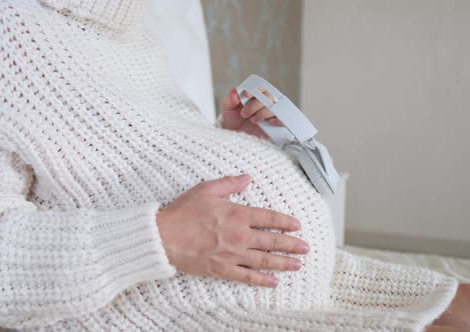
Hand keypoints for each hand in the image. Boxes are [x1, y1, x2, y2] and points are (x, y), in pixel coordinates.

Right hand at [156, 174, 309, 287]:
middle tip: (306, 247)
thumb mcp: (206, 189)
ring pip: (265, 260)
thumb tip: (247, 178)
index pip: (269, 218)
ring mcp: (233, 255)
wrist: (163, 237)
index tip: (297, 225)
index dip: (285, 222)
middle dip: (292, 244)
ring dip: (284, 262)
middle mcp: (240, 236)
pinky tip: (275, 282)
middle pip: (273, 241)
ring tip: (298, 264)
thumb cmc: (182, 212)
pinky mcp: (223, 269)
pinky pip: (248, 277)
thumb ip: (229, 183)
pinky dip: (262, 280)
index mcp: (237, 214)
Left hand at [220, 88, 284, 138]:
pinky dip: (279, 120)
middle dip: (255, 104)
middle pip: (269, 96)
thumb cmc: (235, 124)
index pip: (262, 88)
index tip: (247, 95)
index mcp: (257, 97)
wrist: (237, 141)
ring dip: (264, 112)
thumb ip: (229, 100)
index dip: (256, 89)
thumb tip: (234, 91)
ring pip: (276, 107)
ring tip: (253, 121)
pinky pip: (286, 120)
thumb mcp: (228, 111)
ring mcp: (274, 115)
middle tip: (244, 114)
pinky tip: (270, 122)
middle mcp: (267, 104)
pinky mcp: (279, 128)